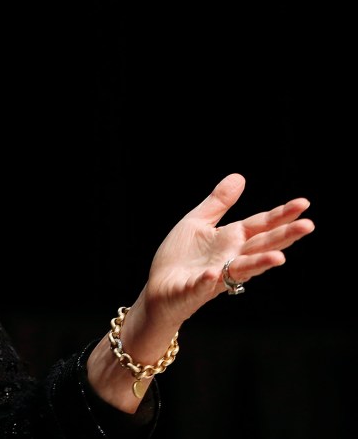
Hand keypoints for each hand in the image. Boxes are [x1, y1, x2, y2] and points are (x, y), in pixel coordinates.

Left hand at [146, 172, 313, 325]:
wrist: (159, 287)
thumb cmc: (181, 256)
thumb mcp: (198, 222)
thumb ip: (219, 203)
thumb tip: (240, 177)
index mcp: (232, 240)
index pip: (261, 225)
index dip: (281, 215)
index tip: (303, 203)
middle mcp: (230, 259)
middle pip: (260, 246)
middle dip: (283, 238)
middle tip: (308, 226)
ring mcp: (215, 276)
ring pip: (241, 270)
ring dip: (258, 264)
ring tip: (278, 258)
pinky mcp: (192, 289)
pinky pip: (201, 285)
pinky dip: (207, 281)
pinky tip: (212, 274)